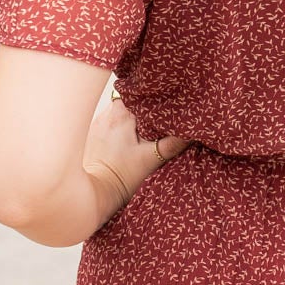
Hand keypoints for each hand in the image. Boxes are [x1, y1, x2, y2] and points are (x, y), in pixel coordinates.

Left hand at [83, 92, 189, 225]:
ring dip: (131, 116)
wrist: (96, 191)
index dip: (155, 97)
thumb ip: (173, 143)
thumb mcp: (152, 159)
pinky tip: (127, 138)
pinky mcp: (94, 133)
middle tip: (156, 118)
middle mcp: (108, 114)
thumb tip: (191, 131)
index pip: (141, 94)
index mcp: (122, 115)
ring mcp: (99, 122)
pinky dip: (120, 125)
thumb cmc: (122, 176)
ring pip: (121, 109)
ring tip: (141, 129)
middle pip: (131, 100)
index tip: (165, 103)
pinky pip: (111, 120)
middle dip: (144, 106)